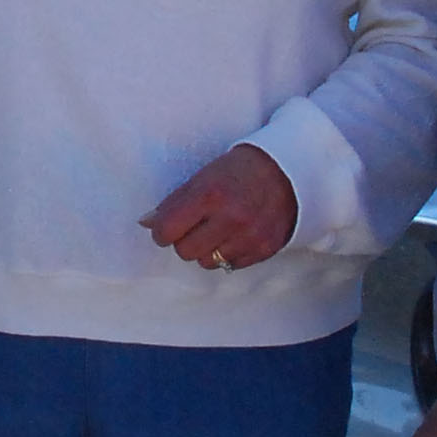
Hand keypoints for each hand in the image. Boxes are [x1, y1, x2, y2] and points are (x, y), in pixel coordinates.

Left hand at [143, 143, 296, 271]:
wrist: (290, 171)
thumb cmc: (240, 170)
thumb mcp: (205, 176)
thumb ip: (175, 201)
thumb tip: (146, 222)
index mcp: (210, 194)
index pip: (167, 230)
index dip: (162, 230)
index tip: (166, 226)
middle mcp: (231, 217)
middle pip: (184, 251)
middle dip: (184, 240)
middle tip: (195, 226)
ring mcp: (249, 236)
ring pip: (207, 262)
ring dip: (206, 249)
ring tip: (218, 229)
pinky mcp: (264, 249)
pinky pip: (230, 266)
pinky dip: (228, 254)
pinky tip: (235, 235)